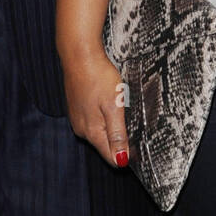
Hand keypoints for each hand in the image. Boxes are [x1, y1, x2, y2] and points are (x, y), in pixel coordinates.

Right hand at [61, 51, 130, 169]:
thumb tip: (120, 160)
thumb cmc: (97, 77)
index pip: (111, 157)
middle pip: (105, 145)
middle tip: (131, 120)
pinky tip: (108, 102)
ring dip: (112, 125)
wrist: (79, 54)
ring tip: (120, 107)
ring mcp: (77, 118)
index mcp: (91, 132)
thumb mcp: (113, 106)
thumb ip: (117, 134)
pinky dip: (103, 114)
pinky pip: (93, 119)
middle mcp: (81, 129)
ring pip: (99, 131)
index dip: (126, 154)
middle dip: (120, 139)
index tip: (138, 144)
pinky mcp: (77, 107)